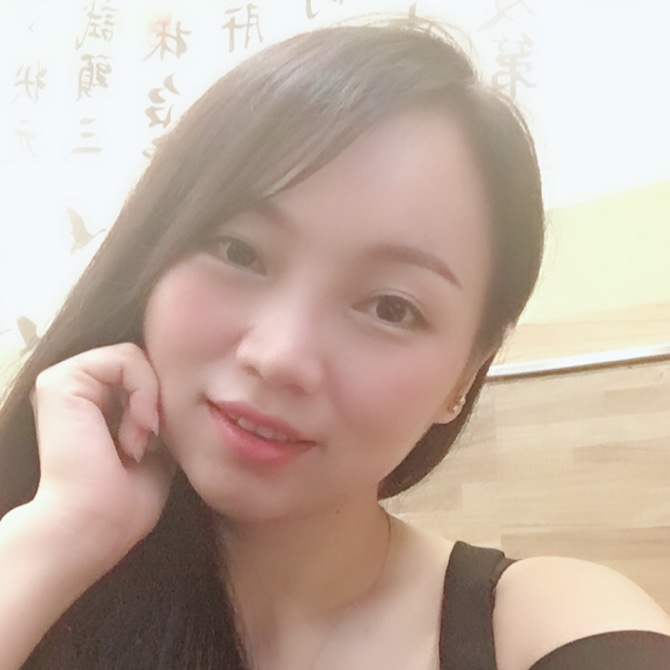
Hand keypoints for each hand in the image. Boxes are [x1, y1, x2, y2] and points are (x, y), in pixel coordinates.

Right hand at [28, 343, 174, 566]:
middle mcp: (76, 391)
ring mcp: (64, 383)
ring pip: (136, 357)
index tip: (160, 442)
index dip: (165, 400)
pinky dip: (144, 390)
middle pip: (142, 363)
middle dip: (159, 398)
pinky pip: (125, 357)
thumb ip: (159, 416)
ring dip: (151, 398)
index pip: (144, 375)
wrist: (96, 525)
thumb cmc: (125, 502)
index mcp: (92, 406)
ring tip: (140, 439)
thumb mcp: (156, 449)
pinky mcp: (60, 380)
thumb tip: (188, 395)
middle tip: (152, 439)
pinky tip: (138, 428)